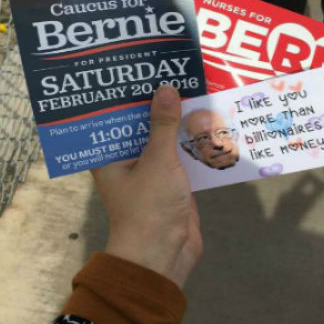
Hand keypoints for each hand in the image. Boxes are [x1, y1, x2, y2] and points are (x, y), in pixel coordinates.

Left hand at [92, 85, 202, 286]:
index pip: (117, 114)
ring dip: (182, 121)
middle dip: (163, 103)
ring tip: (199, 87)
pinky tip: (213, 121)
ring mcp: (152, 171)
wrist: (163, 257)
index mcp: (111, 154)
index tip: (148, 66)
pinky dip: (195, 142)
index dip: (132, 91)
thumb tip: (166, 88)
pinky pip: (183, 155)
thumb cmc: (149, 207)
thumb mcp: (158, 159)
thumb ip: (164, 124)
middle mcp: (128, 159)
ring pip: (167, 138)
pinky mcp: (174, 183)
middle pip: (145, 123)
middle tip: (180, 70)